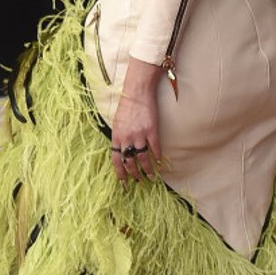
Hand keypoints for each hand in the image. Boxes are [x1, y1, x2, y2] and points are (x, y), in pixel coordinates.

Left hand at [111, 60, 162, 183]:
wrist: (137, 92)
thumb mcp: (117, 122)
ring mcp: (139, 135)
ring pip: (143, 158)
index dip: (120, 173)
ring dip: (147, 170)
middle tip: (138, 181)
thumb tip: (122, 151)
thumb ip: (119, 137)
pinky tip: (160, 163)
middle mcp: (126, 138)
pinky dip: (158, 156)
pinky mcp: (151, 130)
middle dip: (134, 174)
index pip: (116, 160)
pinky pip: (155, 148)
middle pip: (130, 162)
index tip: (123, 182)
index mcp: (116, 136)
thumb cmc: (126, 106)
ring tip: (151, 177)